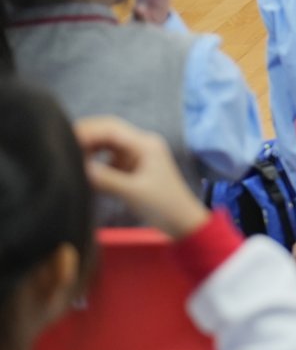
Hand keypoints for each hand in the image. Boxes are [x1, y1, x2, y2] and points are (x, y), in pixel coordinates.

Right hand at [74, 116, 209, 239]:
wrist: (181, 220)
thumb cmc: (163, 205)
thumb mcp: (132, 192)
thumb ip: (106, 179)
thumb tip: (79, 167)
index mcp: (145, 144)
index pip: (111, 129)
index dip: (87, 132)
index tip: (65, 140)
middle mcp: (140, 144)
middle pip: (107, 132)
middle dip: (85, 137)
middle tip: (61, 147)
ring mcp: (136, 155)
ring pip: (106, 144)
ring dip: (88, 148)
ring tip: (68, 158)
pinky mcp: (132, 167)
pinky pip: (108, 157)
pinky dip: (94, 161)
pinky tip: (81, 169)